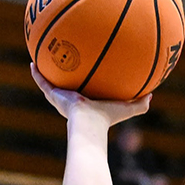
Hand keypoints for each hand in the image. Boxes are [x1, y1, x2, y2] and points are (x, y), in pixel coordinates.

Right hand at [32, 64, 150, 126]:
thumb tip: (152, 95)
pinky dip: (37, 74)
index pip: (85, 92)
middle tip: (62, 65)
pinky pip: (42, 82)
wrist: (89, 124)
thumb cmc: (107, 118)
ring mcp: (61, 98)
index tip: (84, 74)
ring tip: (41, 60)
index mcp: (87, 104)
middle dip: (64, 78)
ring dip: (46, 74)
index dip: (84, 85)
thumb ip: (140, 103)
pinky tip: (32, 62)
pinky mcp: (53, 95)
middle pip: (66, 87)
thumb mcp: (127, 108)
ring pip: (51, 84)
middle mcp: (72, 101)